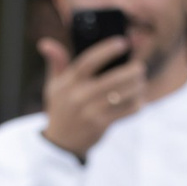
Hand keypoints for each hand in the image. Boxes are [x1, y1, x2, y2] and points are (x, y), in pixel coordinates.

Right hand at [36, 34, 143, 158]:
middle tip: (140, 67)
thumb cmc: (60, 108)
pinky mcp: (100, 125)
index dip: (107, 50)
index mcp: (69, 83)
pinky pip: (125, 112)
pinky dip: (136, 105)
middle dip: (131, 71)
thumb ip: (56, 62)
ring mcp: (90, 111)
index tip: (122, 42)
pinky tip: (139, 101)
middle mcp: (79, 96)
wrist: (60, 142)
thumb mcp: (53, 86)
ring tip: (141, 83)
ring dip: (136, 88)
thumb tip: (45, 43)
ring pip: (122, 95)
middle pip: (112, 79)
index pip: (89, 61)